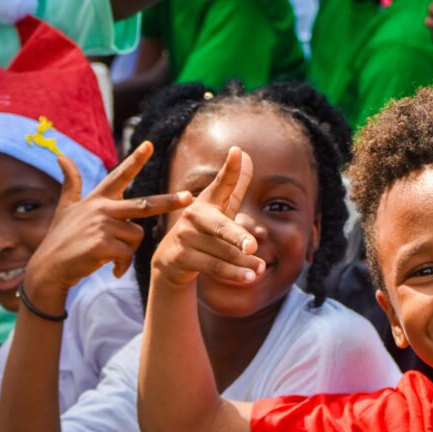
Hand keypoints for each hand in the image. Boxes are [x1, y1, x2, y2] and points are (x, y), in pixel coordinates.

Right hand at [22, 141, 191, 308]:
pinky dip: (122, 265)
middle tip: (189, 197)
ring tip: (108, 255)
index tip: (150, 144)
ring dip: (127, 251)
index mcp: (97, 199)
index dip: (135, 160)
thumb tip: (61, 156)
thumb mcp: (66, 208)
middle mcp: (101, 209)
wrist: (49, 267)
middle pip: (144, 204)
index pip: (120, 176)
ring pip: (136, 237)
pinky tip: (110, 268)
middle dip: (168, 202)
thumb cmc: (61, 238)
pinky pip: (128, 255)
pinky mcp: (102, 245)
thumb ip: (70, 183)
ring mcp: (102, 226)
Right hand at [151, 146, 264, 287]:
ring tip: (260, 270)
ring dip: (241, 263)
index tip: (237, 151)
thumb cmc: (205, 230)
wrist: (172, 260)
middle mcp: (194, 216)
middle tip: (253, 246)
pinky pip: (212, 267)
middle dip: (237, 237)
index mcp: (208, 201)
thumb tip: (246, 155)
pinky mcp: (181, 257)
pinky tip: (249, 278)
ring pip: (221, 252)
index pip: (222, 183)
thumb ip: (234, 185)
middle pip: (221, 227)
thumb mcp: (221, 208)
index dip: (230, 169)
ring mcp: (186, 237)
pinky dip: (232, 273)